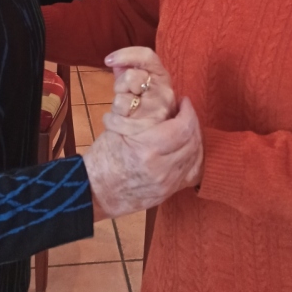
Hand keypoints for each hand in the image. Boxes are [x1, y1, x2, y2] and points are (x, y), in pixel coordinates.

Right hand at [82, 97, 203, 219]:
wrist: (95, 191)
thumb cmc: (104, 157)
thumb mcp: (119, 130)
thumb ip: (144, 117)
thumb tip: (163, 99)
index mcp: (147, 150)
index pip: (182, 128)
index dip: (187, 111)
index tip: (183, 100)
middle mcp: (162, 169)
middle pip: (192, 141)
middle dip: (192, 121)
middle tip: (185, 110)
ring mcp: (167, 184)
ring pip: (196, 157)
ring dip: (195, 137)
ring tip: (188, 126)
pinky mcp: (169, 192)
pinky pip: (193, 174)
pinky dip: (195, 157)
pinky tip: (190, 147)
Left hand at [103, 46, 175, 136]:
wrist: (145, 148)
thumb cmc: (140, 114)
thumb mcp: (137, 91)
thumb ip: (128, 74)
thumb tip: (115, 62)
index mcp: (163, 79)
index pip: (147, 57)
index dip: (127, 54)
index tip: (108, 60)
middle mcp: (164, 94)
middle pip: (132, 76)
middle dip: (120, 85)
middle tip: (124, 95)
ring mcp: (156, 114)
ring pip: (121, 100)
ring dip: (116, 107)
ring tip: (124, 114)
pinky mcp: (144, 132)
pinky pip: (114, 119)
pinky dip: (110, 121)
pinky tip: (118, 126)